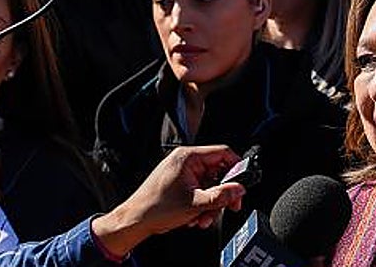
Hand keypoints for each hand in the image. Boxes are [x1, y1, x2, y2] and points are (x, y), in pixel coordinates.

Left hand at [91, 146, 244, 258]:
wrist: (134, 221)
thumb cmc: (154, 208)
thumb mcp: (195, 203)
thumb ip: (220, 195)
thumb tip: (238, 189)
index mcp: (188, 157)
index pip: (222, 153)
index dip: (236, 168)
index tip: (241, 183)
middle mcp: (185, 162)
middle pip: (217, 172)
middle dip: (221, 193)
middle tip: (228, 206)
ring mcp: (182, 173)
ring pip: (209, 185)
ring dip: (211, 203)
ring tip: (203, 217)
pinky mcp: (180, 185)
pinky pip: (200, 191)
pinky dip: (201, 204)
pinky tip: (195, 216)